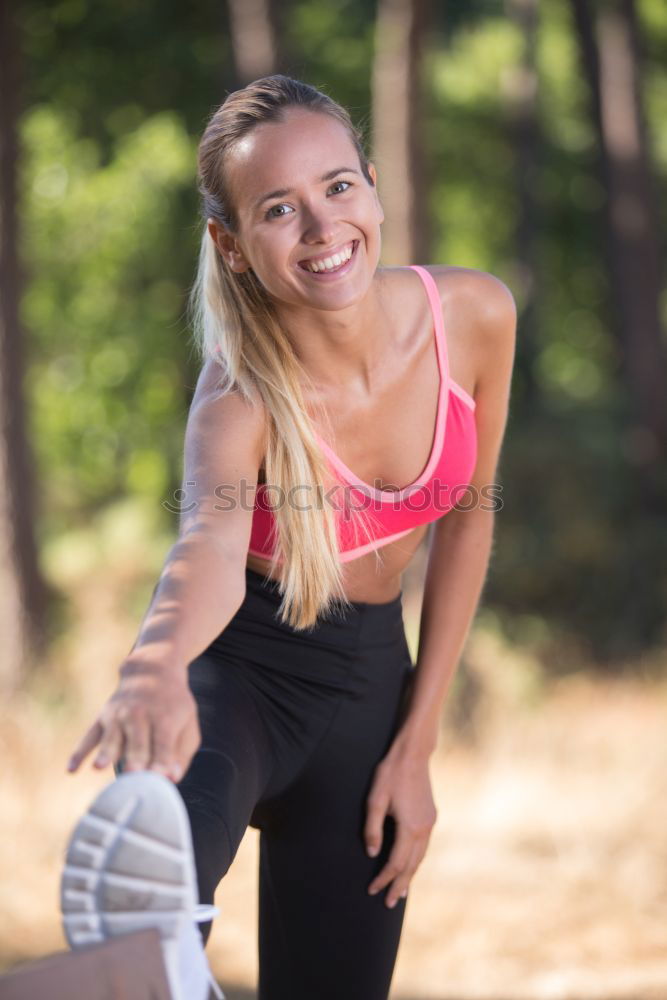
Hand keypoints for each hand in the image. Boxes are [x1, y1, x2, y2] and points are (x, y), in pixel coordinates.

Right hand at [66, 656, 200, 782]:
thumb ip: (180, 754)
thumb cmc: (173, 706)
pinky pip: (89, 736)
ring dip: (106, 751)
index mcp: (165, 717)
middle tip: (133, 774)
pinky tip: (71, 770)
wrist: (151, 671)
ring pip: (112, 737)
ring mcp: (118, 715)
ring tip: (99, 767)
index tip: (161, 777)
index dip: (162, 760)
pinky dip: (80, 752)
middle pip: (137, 740)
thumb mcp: (187, 724)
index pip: (163, 742)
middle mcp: (140, 714)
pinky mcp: (102, 718)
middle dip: (136, 757)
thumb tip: (171, 778)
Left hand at [364, 750, 436, 907]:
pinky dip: (416, 861)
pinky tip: (410, 865)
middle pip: (411, 866)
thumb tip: (371, 853)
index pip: (395, 863)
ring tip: (400, 892)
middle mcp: (424, 829)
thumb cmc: (391, 774)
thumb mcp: (375, 799)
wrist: (414, 754)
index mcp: (410, 827)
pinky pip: (424, 847)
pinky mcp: (431, 817)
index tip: (372, 889)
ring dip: (410, 876)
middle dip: (399, 885)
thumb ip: (372, 828)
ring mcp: (430, 823)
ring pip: (420, 858)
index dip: (383, 878)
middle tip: (389, 903)